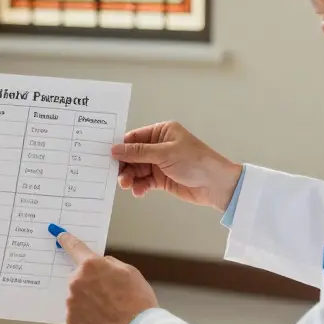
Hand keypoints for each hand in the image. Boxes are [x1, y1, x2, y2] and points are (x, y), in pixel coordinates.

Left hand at [57, 231, 157, 323]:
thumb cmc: (137, 301)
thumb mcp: (129, 272)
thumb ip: (109, 264)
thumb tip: (101, 264)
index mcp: (91, 265)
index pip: (74, 247)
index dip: (66, 240)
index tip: (58, 235)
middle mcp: (76, 281)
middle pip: (78, 278)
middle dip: (90, 283)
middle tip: (108, 296)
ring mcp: (71, 302)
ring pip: (77, 297)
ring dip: (88, 301)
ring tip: (108, 312)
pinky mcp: (70, 321)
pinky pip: (76, 314)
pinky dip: (86, 316)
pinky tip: (101, 321)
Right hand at [113, 121, 243, 210]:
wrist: (216, 185)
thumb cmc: (196, 161)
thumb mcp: (165, 153)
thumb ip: (138, 152)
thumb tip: (115, 149)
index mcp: (162, 132)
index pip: (134, 137)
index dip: (121, 147)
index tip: (107, 156)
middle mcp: (159, 146)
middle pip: (133, 155)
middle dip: (124, 166)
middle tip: (118, 176)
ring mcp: (160, 163)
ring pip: (137, 170)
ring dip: (130, 178)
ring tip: (127, 185)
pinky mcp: (162, 179)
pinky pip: (145, 181)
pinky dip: (140, 186)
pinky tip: (139, 191)